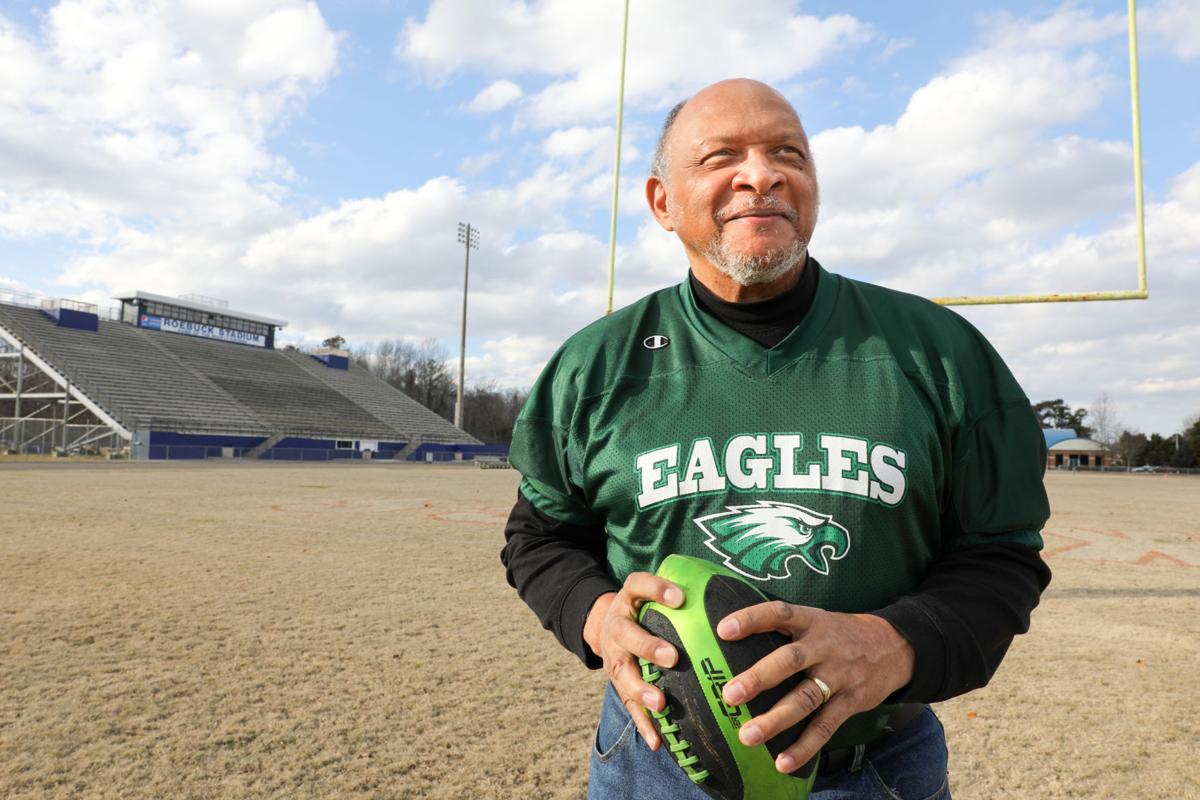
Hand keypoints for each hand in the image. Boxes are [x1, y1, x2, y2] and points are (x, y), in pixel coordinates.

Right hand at [583, 573, 683, 750]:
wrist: (601, 624)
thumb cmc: (644, 608)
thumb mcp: (652, 591)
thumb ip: (680, 590)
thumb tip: (732, 586)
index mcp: (628, 599)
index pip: (638, 585)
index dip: (656, 590)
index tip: (680, 598)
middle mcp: (616, 626)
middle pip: (627, 635)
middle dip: (648, 646)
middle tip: (672, 657)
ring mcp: (613, 655)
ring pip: (623, 673)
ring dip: (641, 689)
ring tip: (661, 703)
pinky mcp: (616, 681)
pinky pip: (628, 704)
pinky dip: (643, 723)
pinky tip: (657, 741)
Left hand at [716, 602, 914, 772]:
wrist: (896, 645)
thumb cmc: (840, 634)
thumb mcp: (817, 619)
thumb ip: (784, 628)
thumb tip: (731, 637)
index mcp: (811, 621)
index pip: (779, 614)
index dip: (752, 619)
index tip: (723, 630)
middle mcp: (823, 647)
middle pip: (789, 660)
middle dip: (759, 677)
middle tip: (730, 694)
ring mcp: (838, 675)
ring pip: (805, 698)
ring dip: (776, 719)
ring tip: (748, 736)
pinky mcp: (850, 701)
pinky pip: (825, 726)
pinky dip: (805, 747)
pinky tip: (783, 762)